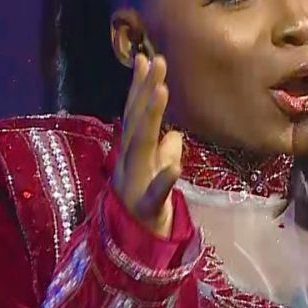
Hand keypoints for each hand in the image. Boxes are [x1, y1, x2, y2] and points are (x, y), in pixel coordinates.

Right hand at [111, 54, 183, 237]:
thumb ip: (166, 150)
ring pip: (142, 146)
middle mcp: (131, 162)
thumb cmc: (147, 206)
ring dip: (151, 117)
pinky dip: (165, 178)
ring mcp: (136, 182)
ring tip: (162, 91)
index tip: (146, 57)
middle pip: (137, 120)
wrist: (135, 249)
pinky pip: (156, 192)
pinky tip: (176, 166)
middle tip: (157, 60)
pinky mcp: (147, 207)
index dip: (140, 86)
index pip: (136, 113)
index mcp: (134, 152)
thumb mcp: (158, 171)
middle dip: (146, 90)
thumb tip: (175, 133)